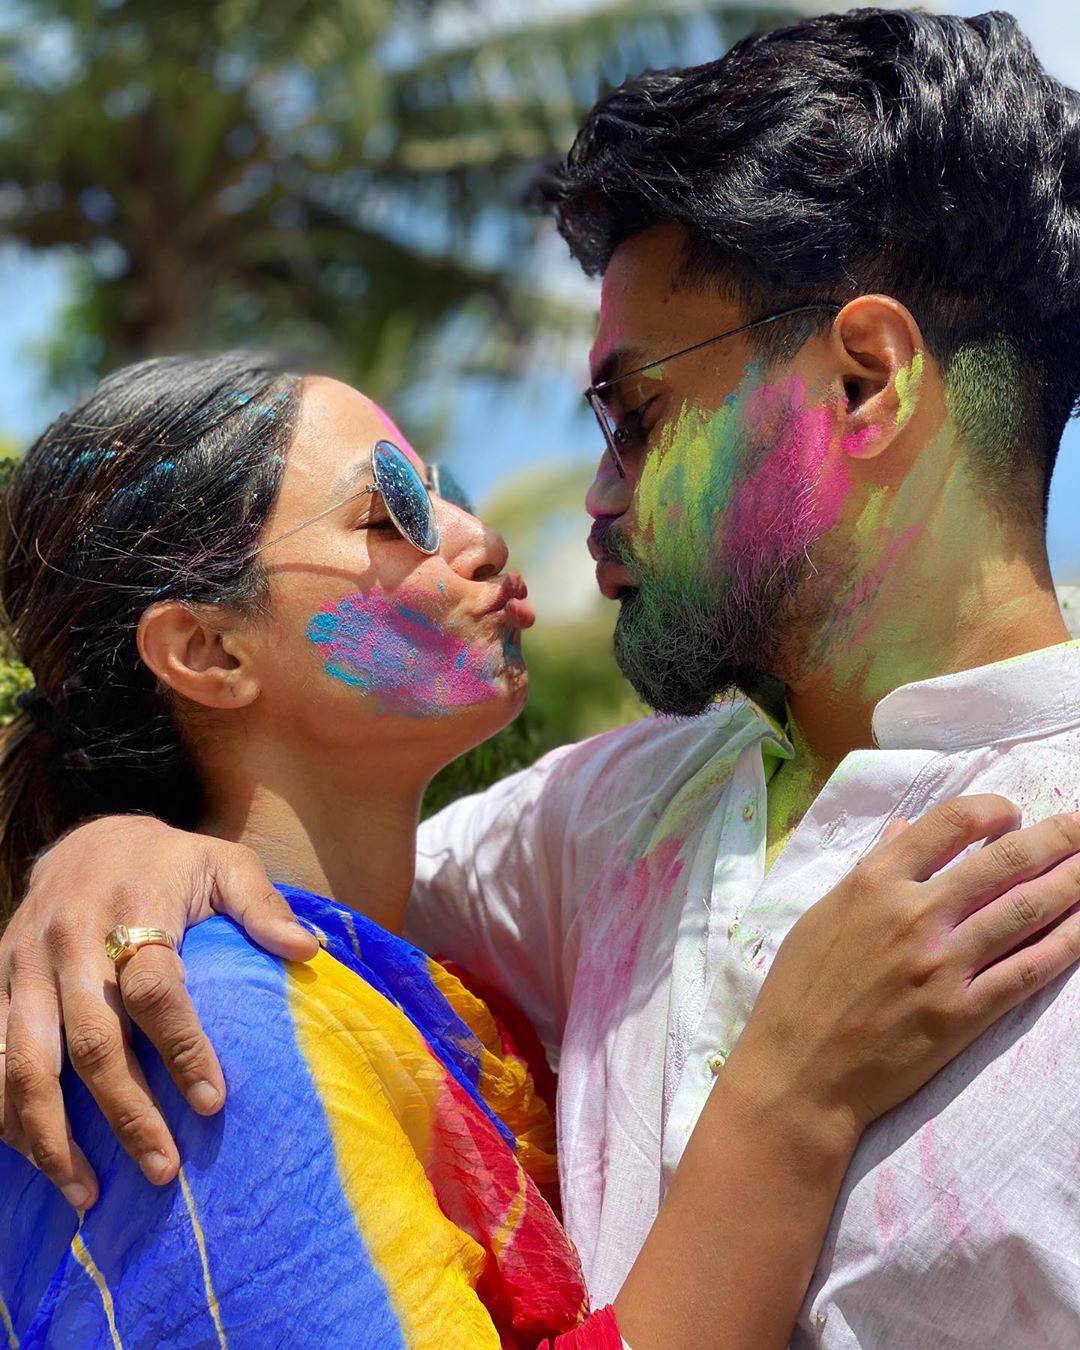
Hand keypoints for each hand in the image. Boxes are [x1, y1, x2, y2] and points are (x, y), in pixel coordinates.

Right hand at [0, 814, 316, 1208]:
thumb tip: (306, 950)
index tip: (214, 1102)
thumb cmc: (169, 861)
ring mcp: (24, 968)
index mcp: (131, 910)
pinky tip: (39, 1160)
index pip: (153, 990)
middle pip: (89, 1041)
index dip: (182, 1048)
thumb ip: (262, 905)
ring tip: (87, 1194)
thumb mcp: (223, 863)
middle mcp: (69, 942)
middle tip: (162, 1169)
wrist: (87, 838)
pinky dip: (7, 1116)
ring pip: (25, 1065)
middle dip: (124, 1112)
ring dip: (52, 1136)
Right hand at [727, 795, 1079, 1146]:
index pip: (950, 824)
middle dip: (1055, 838)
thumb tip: (906, 829)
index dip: (991, 810)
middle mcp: (915, 915)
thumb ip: (870, 869)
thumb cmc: (799, 990)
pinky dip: (1065, 946)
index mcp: (875, 882)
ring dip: (1072, 884)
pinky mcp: (962, 1014)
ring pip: (1025, 911)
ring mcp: (943, 965)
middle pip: (1003, 862)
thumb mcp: (823, 914)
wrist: (800, 1070)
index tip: (1009, 815)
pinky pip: (1027, 971)